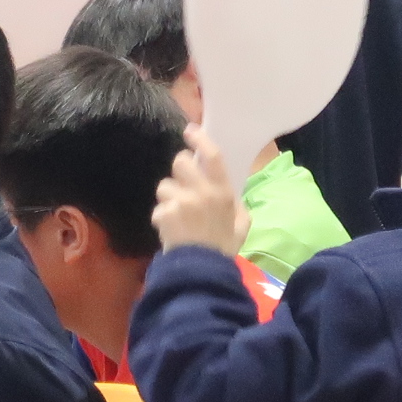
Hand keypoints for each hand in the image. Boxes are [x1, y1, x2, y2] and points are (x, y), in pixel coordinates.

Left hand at [153, 127, 249, 255]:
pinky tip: (171, 230)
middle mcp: (201, 192)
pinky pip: (159, 208)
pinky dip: (162, 217)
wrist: (202, 270)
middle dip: (179, 169)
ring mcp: (180, 202)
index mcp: (222, 192)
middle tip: (183, 182)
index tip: (190, 130)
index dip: (200, 139)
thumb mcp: (242, 224)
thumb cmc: (224, 247)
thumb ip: (237, 205)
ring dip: (169, 197)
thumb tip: (230, 195)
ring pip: (165, 186)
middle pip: (180, 162)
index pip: (212, 156)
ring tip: (177, 214)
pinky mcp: (163, 214)